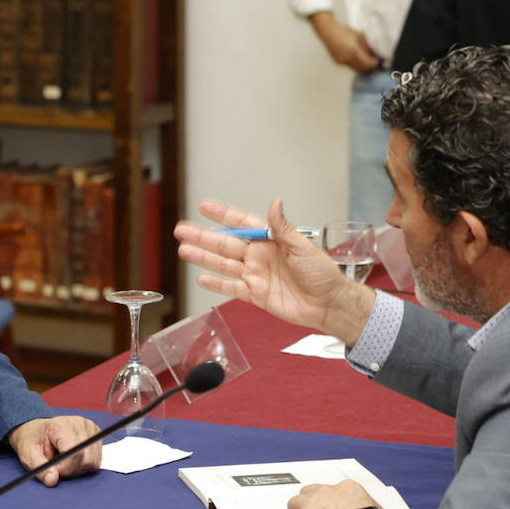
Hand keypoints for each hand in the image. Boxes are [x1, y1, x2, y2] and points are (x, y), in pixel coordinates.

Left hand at [6, 415, 101, 486]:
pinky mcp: (96, 435)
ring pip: (93, 461)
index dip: (65, 468)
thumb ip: (40, 469)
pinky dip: (84, 464)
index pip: (75, 454)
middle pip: (86, 459)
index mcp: (61, 426)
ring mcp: (91, 428)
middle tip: (57, 465)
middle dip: (71, 469)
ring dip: (78, 468)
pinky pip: (96, 459)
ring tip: (64, 460)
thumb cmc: (33, 441)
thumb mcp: (28, 455)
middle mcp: (80, 424)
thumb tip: (52, 481)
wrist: (38, 430)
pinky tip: (73, 458)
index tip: (53, 468)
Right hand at [175, 198, 376, 344]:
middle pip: (225, 244)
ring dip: (203, 257)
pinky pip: (231, 288)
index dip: (222, 216)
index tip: (204, 206)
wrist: (328, 305)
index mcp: (271, 241)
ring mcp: (256, 275)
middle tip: (181, 230)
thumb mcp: (303, 247)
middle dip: (203, 237)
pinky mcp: (256, 295)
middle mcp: (259, 256)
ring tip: (183, 250)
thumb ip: (283, 228)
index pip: (241, 225)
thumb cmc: (322, 274)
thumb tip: (274, 203)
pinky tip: (202, 277)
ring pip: (223, 265)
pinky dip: (216, 283)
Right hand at [310, 12, 379, 72]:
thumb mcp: (359, 36)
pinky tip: (356, 58)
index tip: (377, 61)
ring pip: (356, 68)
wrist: (328, 32)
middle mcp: (347, 59)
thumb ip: (366, 46)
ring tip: (366, 60)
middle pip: (362, 68)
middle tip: (373, 63)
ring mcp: (342, 61)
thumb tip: (371, 54)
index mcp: (354, 51)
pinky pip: (349, 66)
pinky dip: (355, 64)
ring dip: (362, 66)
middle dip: (369, 66)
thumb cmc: (344, 31)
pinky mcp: (338, 62)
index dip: (374, 64)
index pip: (367, 63)